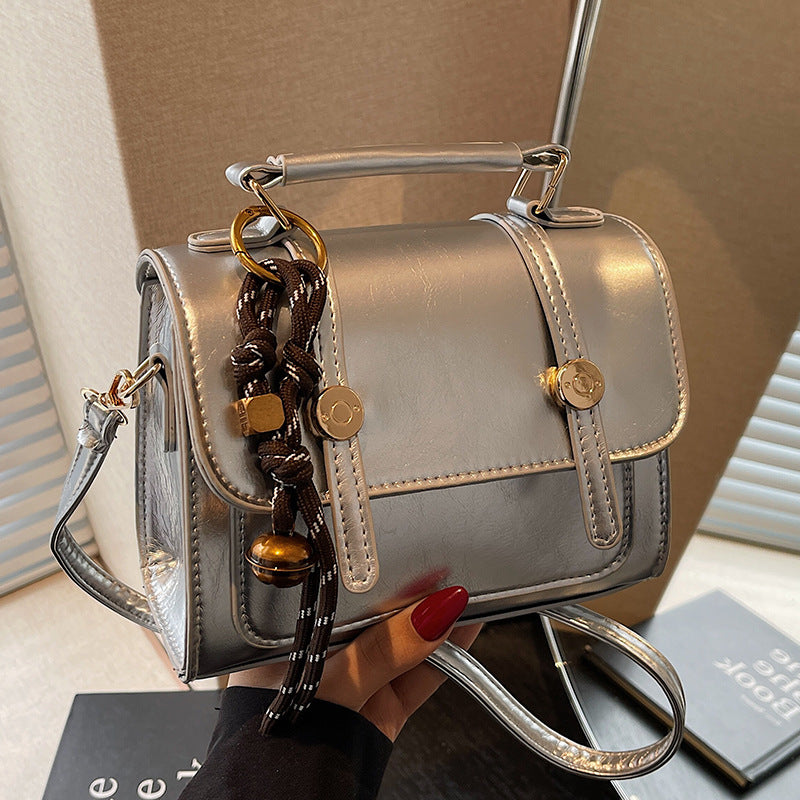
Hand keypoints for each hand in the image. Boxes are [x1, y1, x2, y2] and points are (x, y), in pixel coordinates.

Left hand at [228, 586, 480, 740]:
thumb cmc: (269, 749)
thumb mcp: (326, 688)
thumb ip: (379, 653)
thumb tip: (430, 616)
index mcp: (285, 636)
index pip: (336, 591)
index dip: (375, 573)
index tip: (411, 556)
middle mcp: (318, 654)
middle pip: (374, 615)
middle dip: (412, 595)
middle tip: (447, 572)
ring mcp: (351, 681)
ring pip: (400, 644)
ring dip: (436, 623)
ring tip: (466, 594)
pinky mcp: (377, 708)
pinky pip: (416, 676)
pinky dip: (444, 658)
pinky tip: (465, 630)